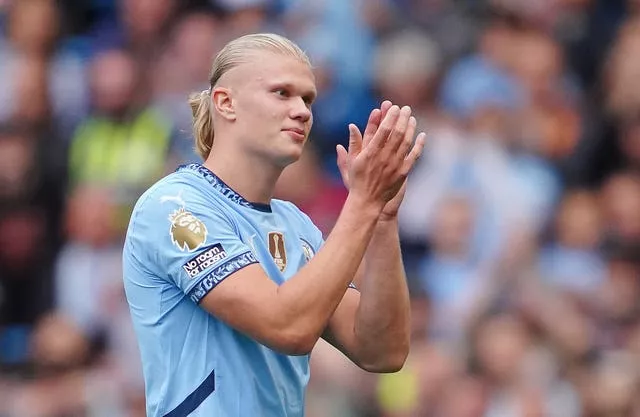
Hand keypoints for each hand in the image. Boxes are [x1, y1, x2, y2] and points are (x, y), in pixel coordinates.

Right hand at [337, 101, 424, 217]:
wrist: (368, 201)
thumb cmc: (358, 180)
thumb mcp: (351, 161)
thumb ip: (354, 143)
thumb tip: (352, 126)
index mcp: (370, 153)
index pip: (383, 130)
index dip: (390, 117)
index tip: (394, 107)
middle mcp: (384, 157)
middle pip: (397, 133)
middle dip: (402, 119)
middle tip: (406, 108)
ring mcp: (395, 165)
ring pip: (406, 142)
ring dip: (411, 128)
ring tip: (412, 118)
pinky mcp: (403, 172)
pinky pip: (414, 155)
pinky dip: (419, 144)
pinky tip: (422, 135)